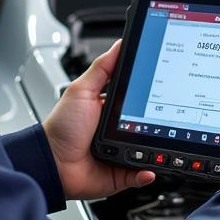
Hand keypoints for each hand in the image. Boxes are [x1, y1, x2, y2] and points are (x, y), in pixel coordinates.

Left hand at [42, 40, 156, 200]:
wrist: (52, 162)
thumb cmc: (62, 127)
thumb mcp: (82, 90)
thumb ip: (102, 68)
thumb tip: (120, 45)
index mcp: (111, 108)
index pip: (139, 98)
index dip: (152, 93)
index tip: (166, 87)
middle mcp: (119, 130)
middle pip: (148, 124)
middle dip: (158, 123)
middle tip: (167, 118)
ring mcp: (121, 152)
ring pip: (147, 150)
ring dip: (155, 149)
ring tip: (159, 143)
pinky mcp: (121, 172)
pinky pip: (140, 174)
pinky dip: (146, 173)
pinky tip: (149, 168)